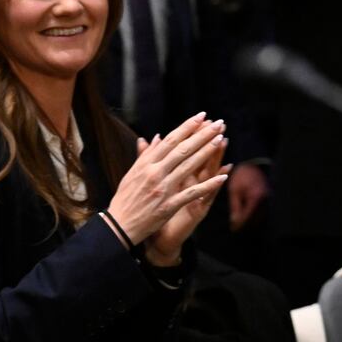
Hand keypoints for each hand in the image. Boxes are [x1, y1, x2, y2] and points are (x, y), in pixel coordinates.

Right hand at [105, 114, 229, 245]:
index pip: (170, 141)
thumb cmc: (126, 198)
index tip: (201, 116)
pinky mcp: (169, 205)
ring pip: (189, 166)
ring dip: (207, 152)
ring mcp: (163, 189)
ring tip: (221, 140)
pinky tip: (223, 177)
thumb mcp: (131, 174)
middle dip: (202, 135)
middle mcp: (155, 174)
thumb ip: (145, 155)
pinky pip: (192, 193)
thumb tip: (155, 137)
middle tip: (218, 124)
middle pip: (183, 150)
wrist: (118, 226)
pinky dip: (208, 185)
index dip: (187, 127)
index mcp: (146, 165)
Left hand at [227, 162, 270, 231]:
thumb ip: (235, 207)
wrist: (253, 162)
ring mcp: (268, 197)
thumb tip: (234, 221)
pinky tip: (247, 214)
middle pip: (255, 218)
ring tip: (240, 223)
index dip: (240, 224)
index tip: (233, 229)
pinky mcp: (268, 196)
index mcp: (255, 198)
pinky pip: (261, 208)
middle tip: (236, 228)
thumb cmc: (242, 175)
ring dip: (251, 219)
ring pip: (259, 214)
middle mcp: (264, 199)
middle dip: (246, 224)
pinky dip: (255, 212)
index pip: (247, 217)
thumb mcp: (235, 190)